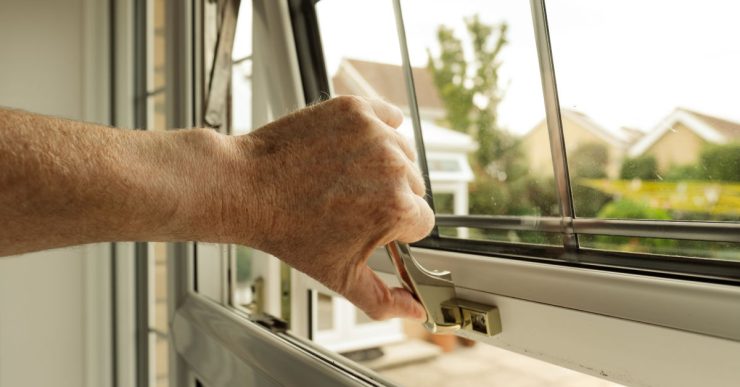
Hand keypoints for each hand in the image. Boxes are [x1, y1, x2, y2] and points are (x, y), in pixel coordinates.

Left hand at [226, 96, 433, 319]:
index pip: (421, 222)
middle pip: (414, 187)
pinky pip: (388, 117)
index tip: (369, 225)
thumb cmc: (287, 231)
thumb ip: (384, 300)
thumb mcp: (339, 276)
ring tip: (345, 178)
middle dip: (390, 197)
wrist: (246, 187)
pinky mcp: (356, 109)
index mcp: (397, 208)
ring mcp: (375, 133)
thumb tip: (416, 312)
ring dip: (384, 165)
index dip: (395, 229)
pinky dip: (379, 129)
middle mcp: (394, 167)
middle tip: (351, 204)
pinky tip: (354, 147)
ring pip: (403, 153)